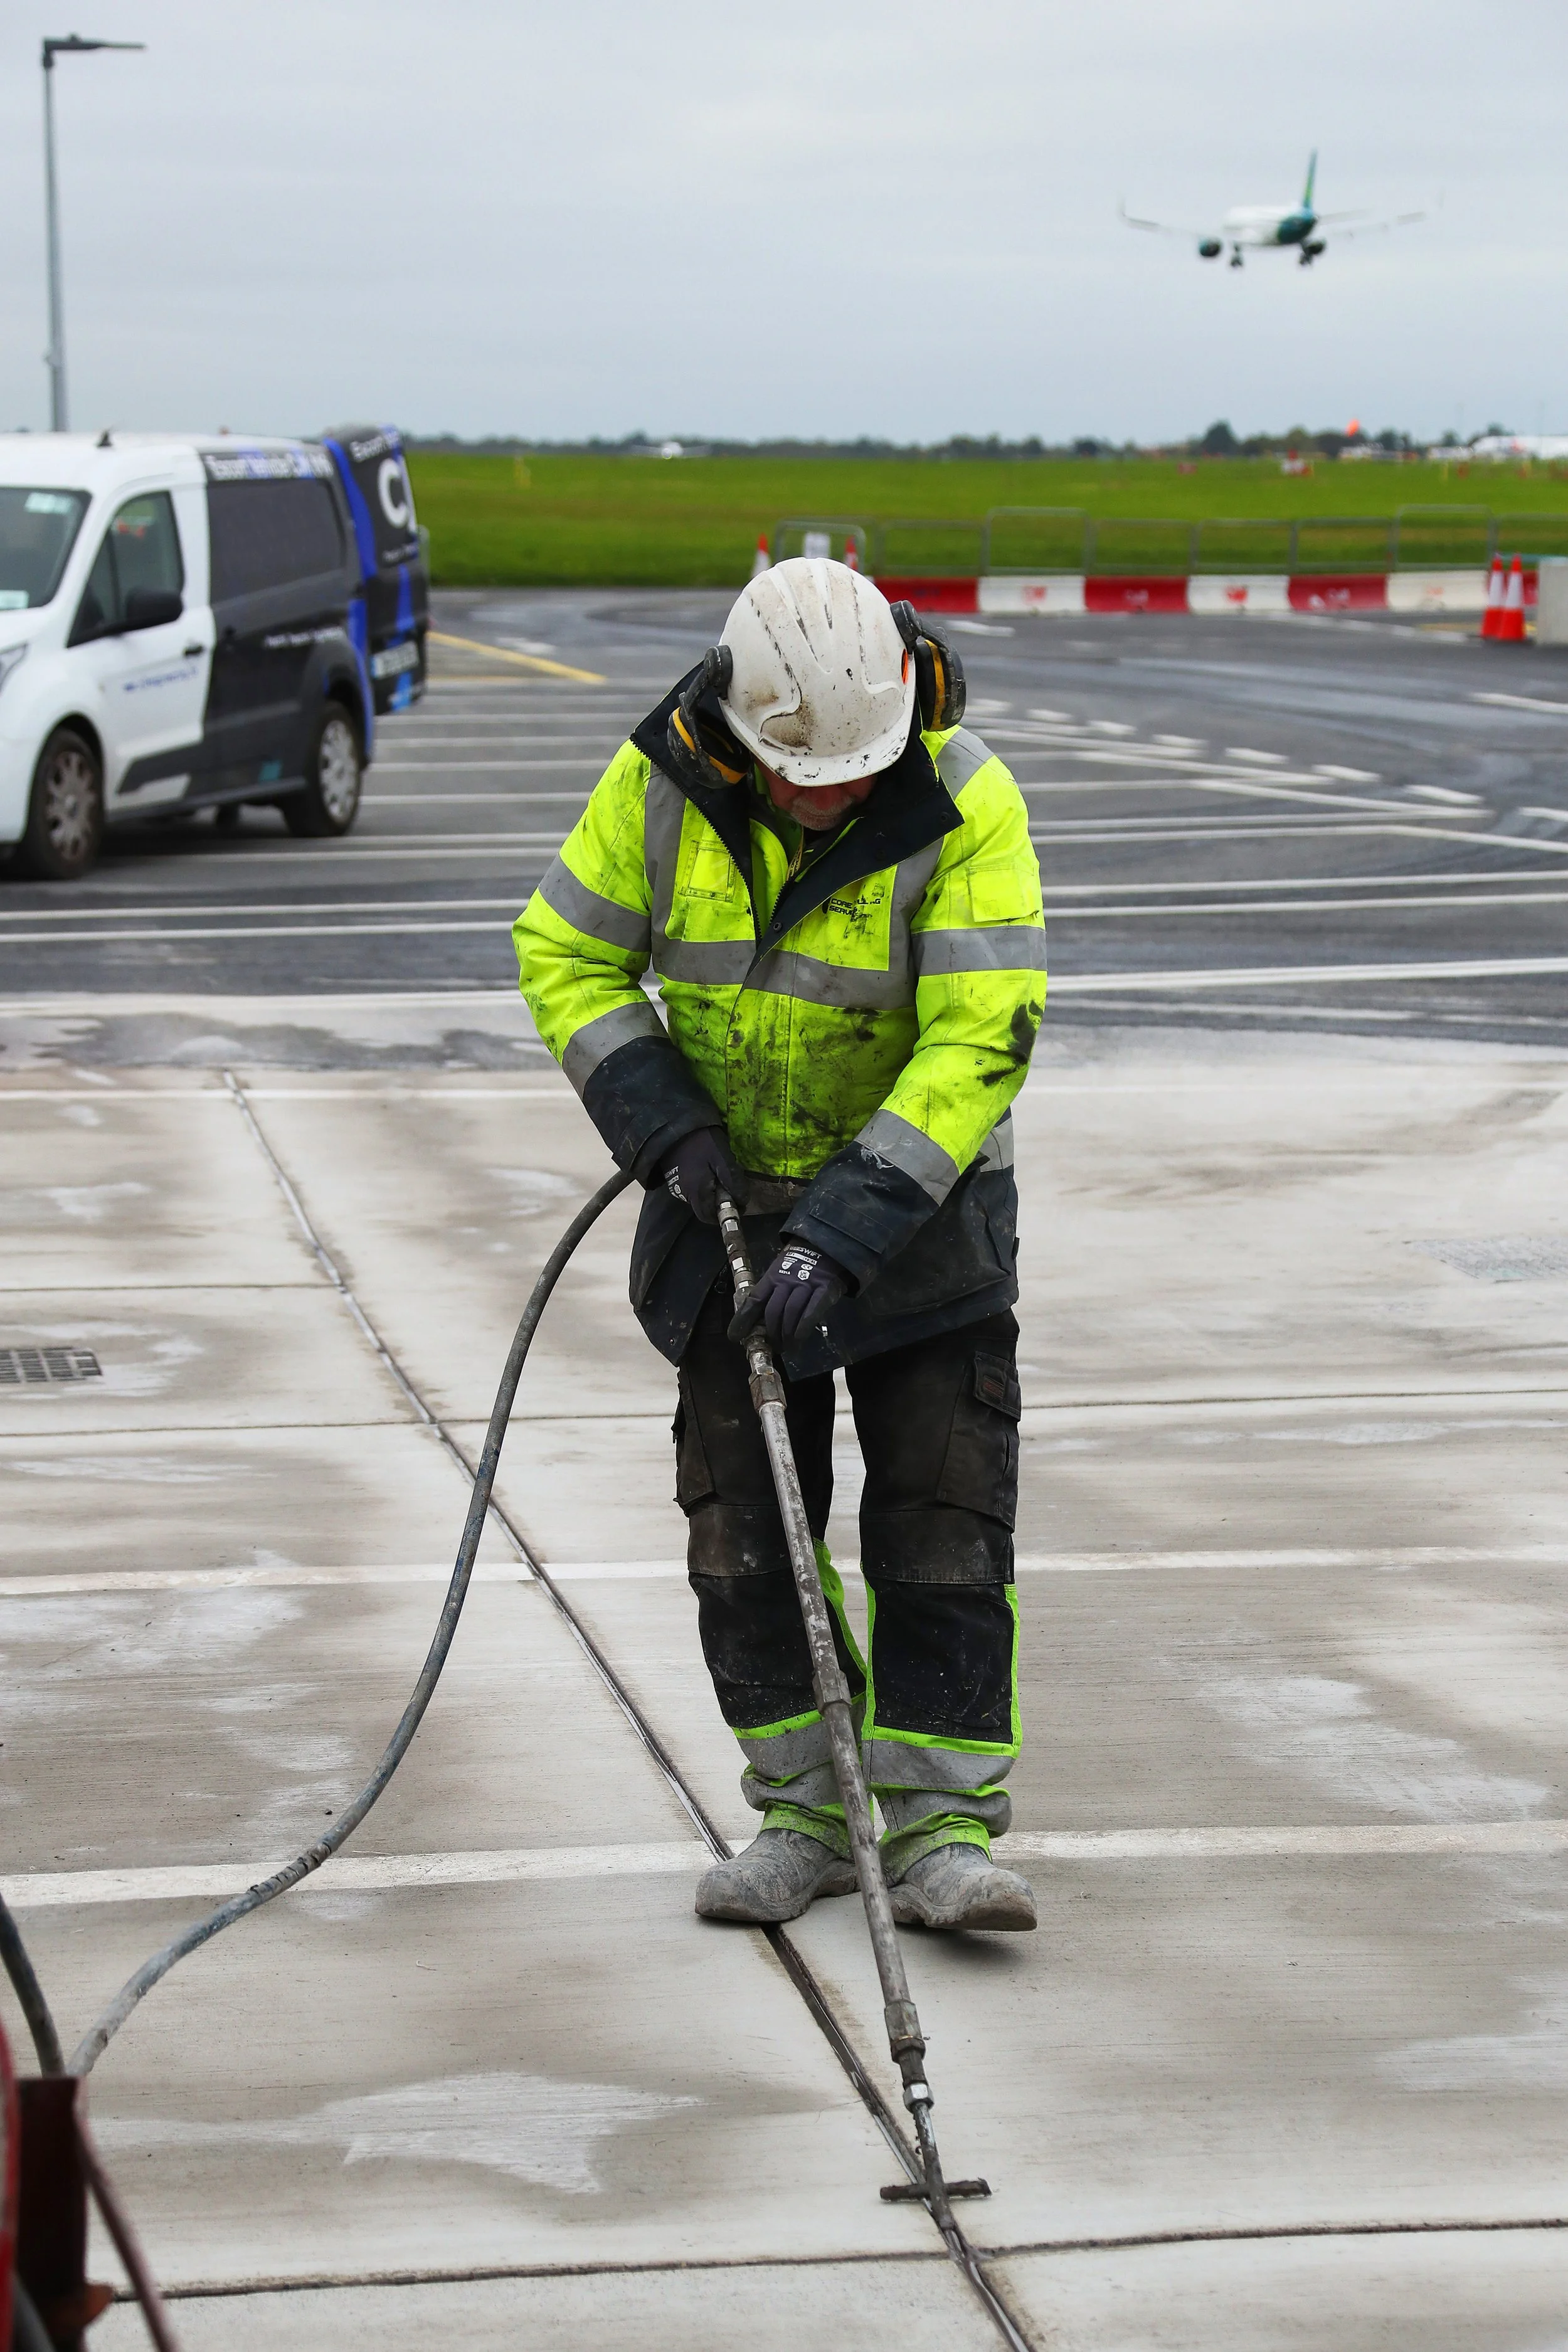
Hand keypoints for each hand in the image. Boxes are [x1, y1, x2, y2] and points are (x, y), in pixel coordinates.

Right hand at [658, 1126, 739, 1225]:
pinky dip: (701, 1183)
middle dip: (718, 1201)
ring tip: (717, 1172)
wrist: (674, 1124)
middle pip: (703, 1207)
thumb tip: (742, 1201)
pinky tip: (706, 1168)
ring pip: (697, 1197)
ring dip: (710, 1191)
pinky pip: (690, 1187)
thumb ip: (732, 1181)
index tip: (736, 1203)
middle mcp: (683, 1192)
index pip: (708, 1217)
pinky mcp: (672, 1175)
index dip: (723, 1214)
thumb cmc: (701, 1141)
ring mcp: (676, 1184)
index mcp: (696, 1192)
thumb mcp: (722, 1158)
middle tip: (728, 1184)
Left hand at [728, 1242, 848, 1347]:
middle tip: (774, 1347)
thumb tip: (757, 1320)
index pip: (754, 1300)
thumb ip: (771, 1292)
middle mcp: (786, 1280)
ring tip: (787, 1348)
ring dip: (786, 1335)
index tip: (735, 1336)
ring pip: (790, 1313)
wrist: (827, 1246)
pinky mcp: (824, 1289)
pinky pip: (811, 1312)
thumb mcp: (780, 1271)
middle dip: (771, 1334)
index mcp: (772, 1277)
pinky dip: (803, 1328)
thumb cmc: (799, 1264)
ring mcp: (805, 1284)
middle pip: (772, 1311)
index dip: (743, 1320)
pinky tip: (799, 1339)